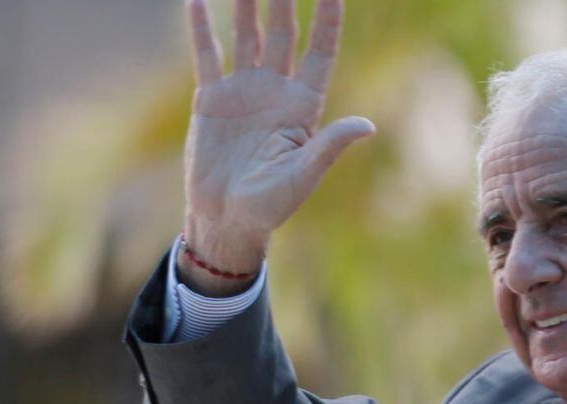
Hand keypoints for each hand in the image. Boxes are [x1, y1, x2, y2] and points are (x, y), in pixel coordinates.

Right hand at [179, 0, 373, 294]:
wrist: (227, 219)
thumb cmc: (272, 205)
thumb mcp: (304, 175)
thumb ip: (329, 146)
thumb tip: (368, 125)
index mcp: (304, 105)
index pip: (321, 49)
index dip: (328, 16)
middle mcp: (277, 90)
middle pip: (284, 32)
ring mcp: (244, 91)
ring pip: (247, 34)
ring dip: (247, 3)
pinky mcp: (211, 99)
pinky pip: (208, 55)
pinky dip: (202, 28)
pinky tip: (198, 0)